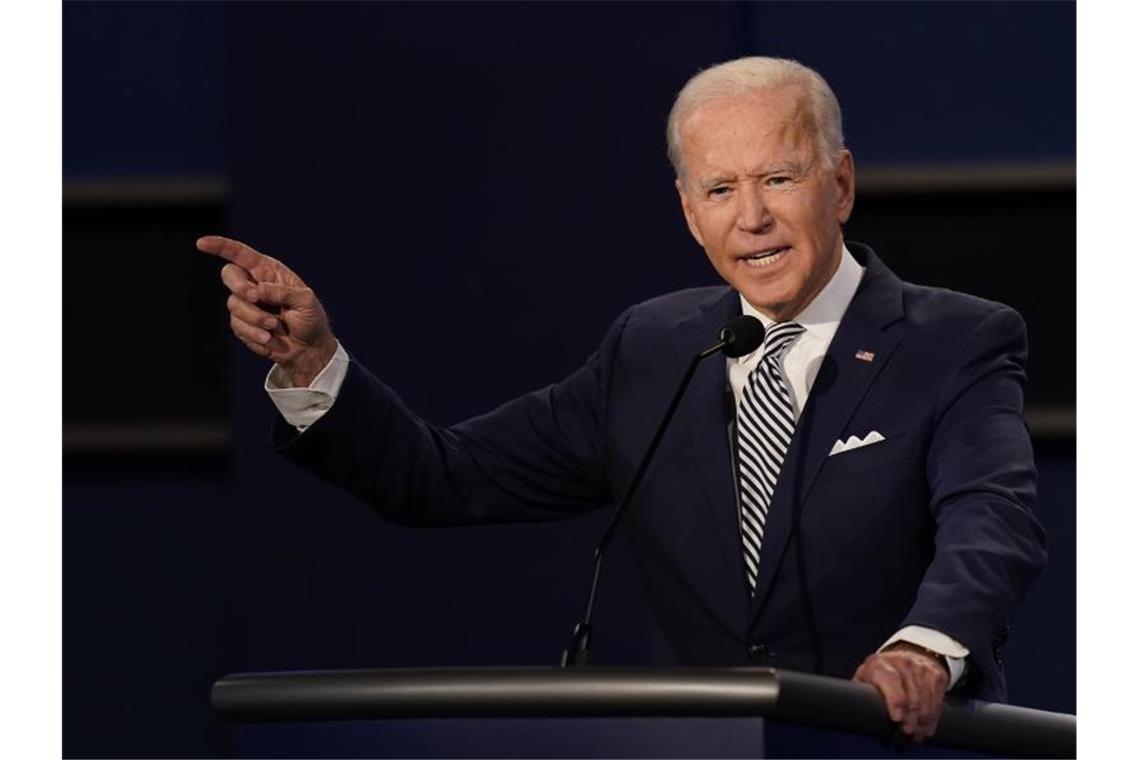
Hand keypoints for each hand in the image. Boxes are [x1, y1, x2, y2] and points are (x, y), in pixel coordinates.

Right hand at [197, 235, 337, 386]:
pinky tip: (269, 338)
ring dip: (255, 318)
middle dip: (240, 286)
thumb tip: (257, 290)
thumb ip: (282, 292)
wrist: (308, 348)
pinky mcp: (242, 324)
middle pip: (229, 275)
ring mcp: (246, 305)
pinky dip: (254, 333)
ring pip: (234, 305)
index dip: (220, 247)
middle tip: (255, 297)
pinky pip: (237, 325)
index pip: (241, 254)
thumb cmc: (310, 319)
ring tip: (275, 326)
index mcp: (269, 271)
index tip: (202, 243)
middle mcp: (253, 284)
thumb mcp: (305, 301)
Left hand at [852, 642, 948, 742]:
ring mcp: (921, 668)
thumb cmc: (881, 671)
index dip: (895, 702)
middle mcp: (903, 663)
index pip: (890, 681)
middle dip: (910, 720)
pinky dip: (933, 717)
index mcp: (880, 664)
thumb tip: (853, 716)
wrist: (908, 654)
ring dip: (922, 722)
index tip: (896, 720)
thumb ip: (859, 693)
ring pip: (926, 702)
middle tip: (907, 734)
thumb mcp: (866, 676)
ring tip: (916, 735)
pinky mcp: (935, 675)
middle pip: (911, 697)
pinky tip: (927, 726)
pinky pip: (937, 701)